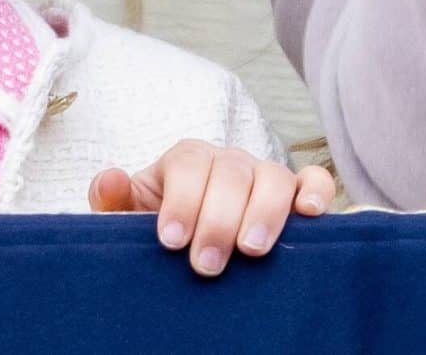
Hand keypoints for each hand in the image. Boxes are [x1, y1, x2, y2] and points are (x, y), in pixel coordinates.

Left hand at [87, 143, 335, 277]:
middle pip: (230, 172)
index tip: (171, 240)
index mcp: (186, 161)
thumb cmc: (163, 233)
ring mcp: (264, 175)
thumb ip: (113, 201)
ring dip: (264, 211)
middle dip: (218, 219)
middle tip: (205, 264)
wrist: (191, 248)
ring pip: (273, 176)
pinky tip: (310, 214)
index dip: (181, 199)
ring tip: (251, 250)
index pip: (187, 164)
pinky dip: (316, 192)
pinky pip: (314, 181)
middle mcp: (228, 161)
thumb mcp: (129, 219)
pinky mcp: (295, 194)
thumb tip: (109, 179)